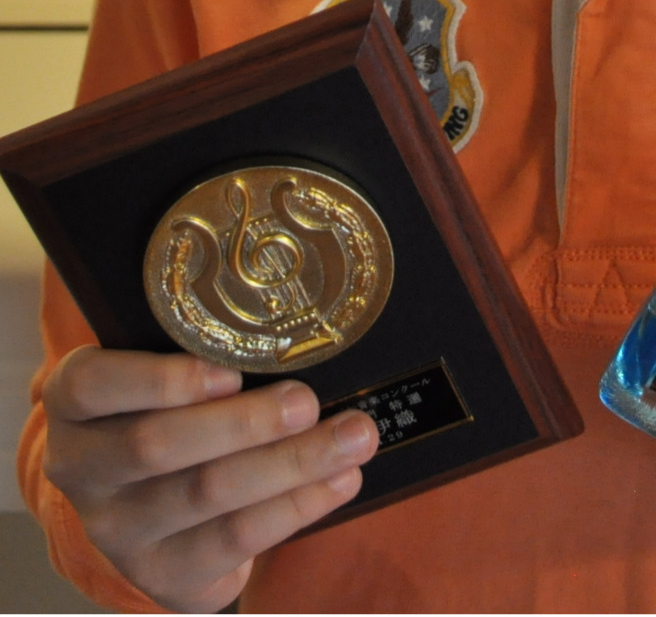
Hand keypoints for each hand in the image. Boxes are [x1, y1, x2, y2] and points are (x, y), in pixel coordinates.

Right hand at [42, 346, 377, 612]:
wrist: (149, 504)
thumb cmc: (166, 407)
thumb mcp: (157, 366)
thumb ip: (197, 340)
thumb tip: (287, 311)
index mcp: (74, 404)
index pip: (94, 386)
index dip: (160, 380)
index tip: (229, 371)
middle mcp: (82, 469)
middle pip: (158, 446)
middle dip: (244, 424)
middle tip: (306, 401)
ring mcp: (118, 530)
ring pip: (205, 495)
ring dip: (289, 464)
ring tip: (352, 437)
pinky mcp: (161, 573)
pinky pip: (233, 541)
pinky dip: (295, 507)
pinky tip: (339, 480)